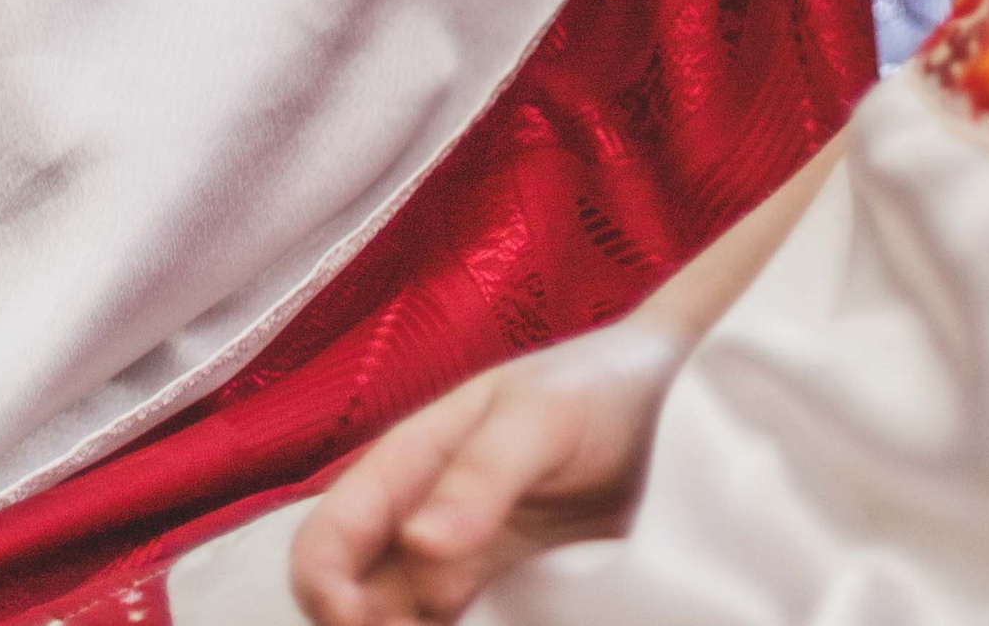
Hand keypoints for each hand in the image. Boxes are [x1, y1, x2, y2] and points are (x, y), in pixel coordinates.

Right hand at [289, 320, 684, 621]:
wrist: (663, 402)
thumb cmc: (593, 387)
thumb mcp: (540, 416)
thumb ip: (481, 474)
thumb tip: (419, 546)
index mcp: (406, 464)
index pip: (326, 542)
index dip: (325, 594)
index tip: (367, 624)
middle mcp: (418, 520)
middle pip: (348, 600)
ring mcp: (458, 562)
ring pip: (397, 622)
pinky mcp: (500, 594)